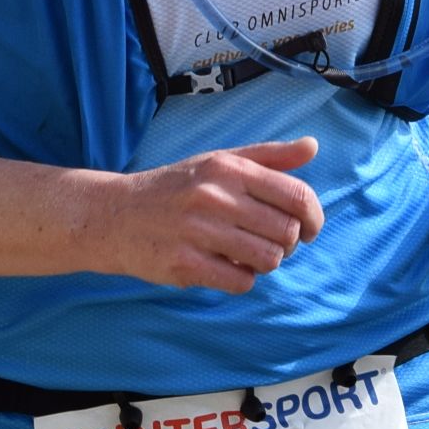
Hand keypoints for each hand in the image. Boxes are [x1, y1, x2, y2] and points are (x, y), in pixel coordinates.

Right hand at [107, 138, 323, 293]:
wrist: (114, 215)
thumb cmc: (175, 188)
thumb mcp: (218, 161)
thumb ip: (268, 156)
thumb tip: (312, 147)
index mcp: (229, 168)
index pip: (297, 195)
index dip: (315, 217)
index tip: (310, 228)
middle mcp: (215, 196)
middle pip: (287, 232)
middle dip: (289, 243)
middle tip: (271, 242)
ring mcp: (199, 231)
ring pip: (268, 259)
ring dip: (265, 262)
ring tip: (247, 254)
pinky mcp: (185, 264)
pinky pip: (240, 281)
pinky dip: (242, 279)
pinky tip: (226, 267)